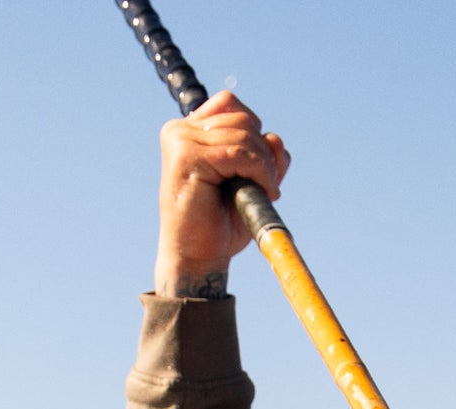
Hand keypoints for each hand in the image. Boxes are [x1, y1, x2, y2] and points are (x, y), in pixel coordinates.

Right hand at [154, 92, 289, 296]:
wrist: (197, 257)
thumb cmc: (220, 224)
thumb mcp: (250, 182)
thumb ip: (263, 157)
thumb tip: (275, 139)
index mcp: (190, 130)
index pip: (231, 104)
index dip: (255, 134)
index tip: (260, 169)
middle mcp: (181, 130)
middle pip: (243, 118)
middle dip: (264, 152)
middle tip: (267, 187)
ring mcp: (181, 140)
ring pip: (244, 133)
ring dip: (265, 165)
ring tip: (263, 192)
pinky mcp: (186, 156)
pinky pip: (239, 151)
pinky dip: (259, 171)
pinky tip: (262, 191)